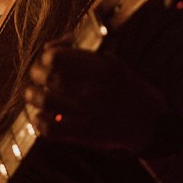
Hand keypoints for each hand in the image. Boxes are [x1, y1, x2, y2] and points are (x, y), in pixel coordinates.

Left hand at [25, 40, 165, 153]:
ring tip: (31, 94)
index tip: (46, 60)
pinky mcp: (85, 134)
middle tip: (35, 76)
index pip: (58, 58)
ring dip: (33, 96)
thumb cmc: (128, 89)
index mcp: (103, 68)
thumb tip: (47, 48)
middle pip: (50, 78)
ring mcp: (89, 113)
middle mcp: (95, 89)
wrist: (150, 123)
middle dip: (36, 75)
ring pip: (46, 102)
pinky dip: (40, 122)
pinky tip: (40, 117)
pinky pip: (51, 129)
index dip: (46, 58)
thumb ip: (81, 52)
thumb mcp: (113, 63)